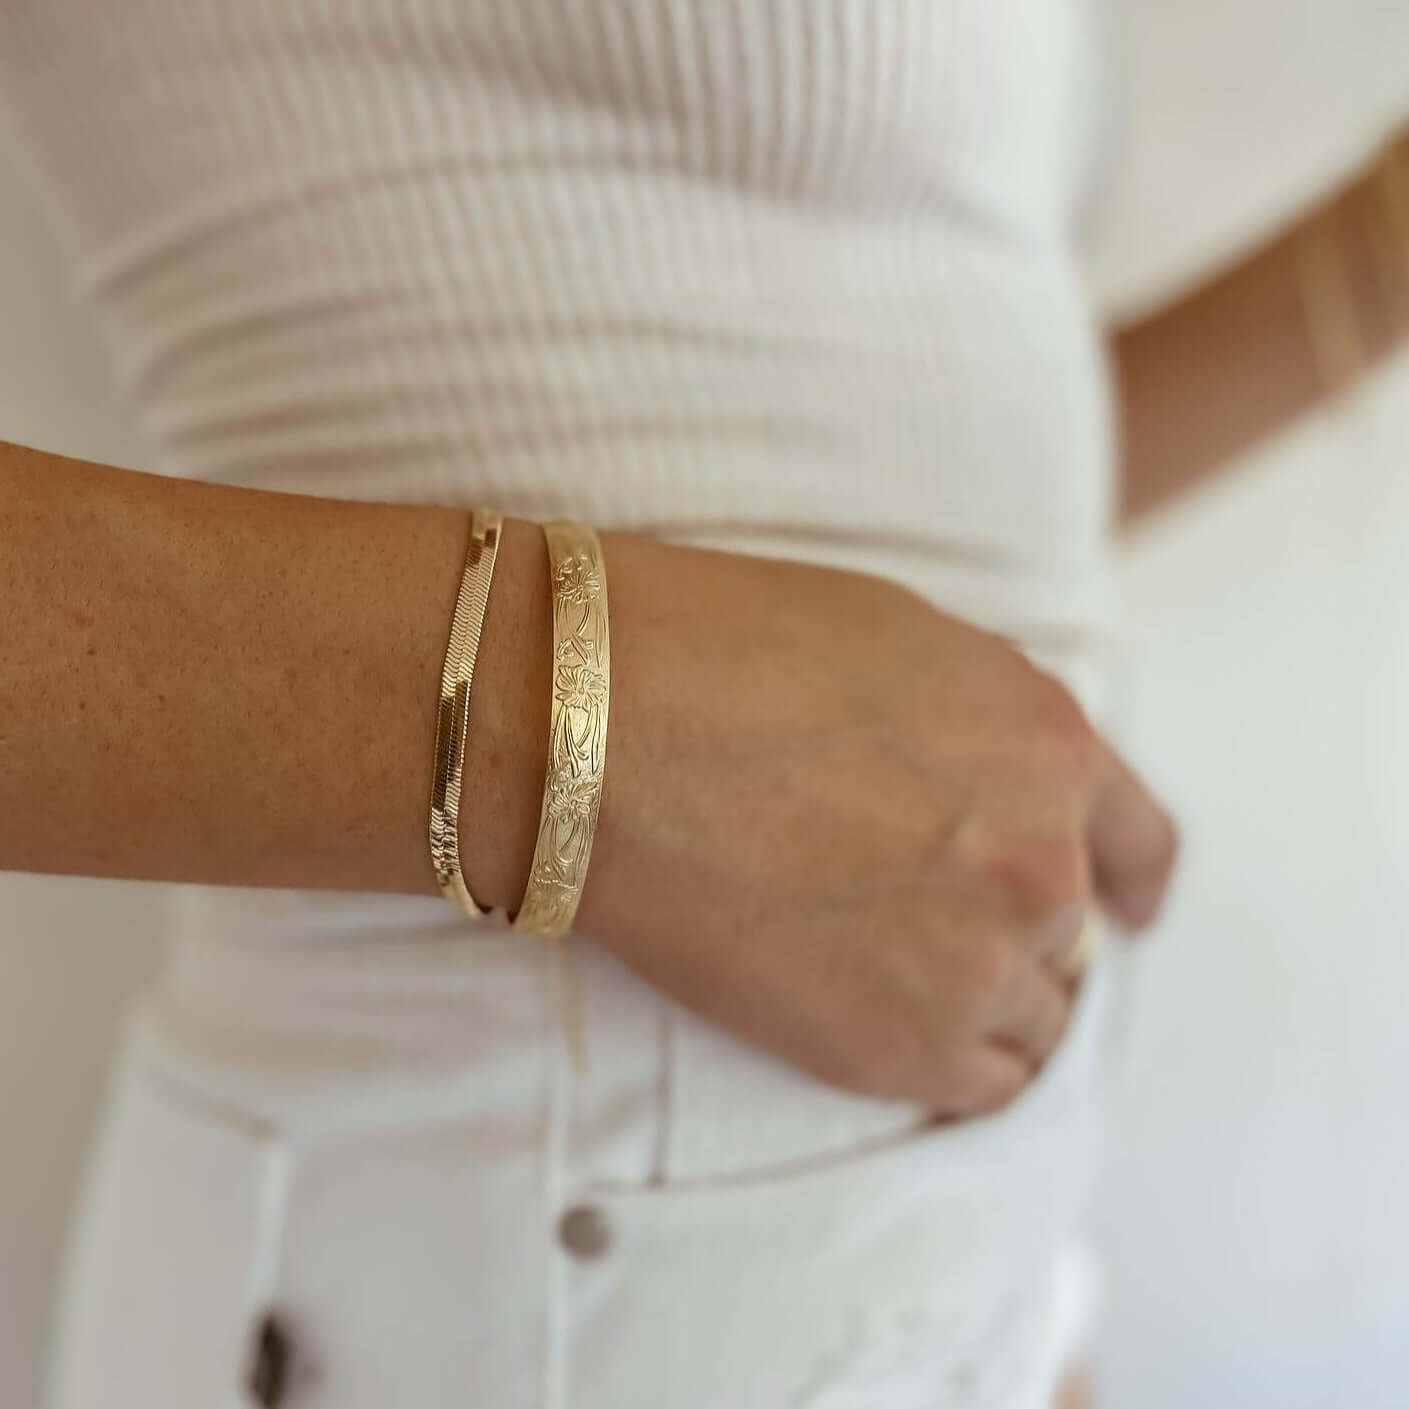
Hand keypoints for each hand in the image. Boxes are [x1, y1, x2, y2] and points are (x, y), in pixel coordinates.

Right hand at [468, 526, 1177, 1119]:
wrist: (602, 731)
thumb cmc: (722, 654)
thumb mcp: (900, 646)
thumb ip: (979, 729)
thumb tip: (989, 780)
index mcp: (1049, 745)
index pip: (1137, 841)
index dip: (1130, 880)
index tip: (1129, 909)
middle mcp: (1041, 860)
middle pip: (1066, 929)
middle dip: (1011, 920)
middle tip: (926, 915)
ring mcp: (978, 960)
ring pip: (1029, 1012)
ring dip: (978, 994)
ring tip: (888, 969)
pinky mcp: (903, 1047)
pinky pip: (980, 1081)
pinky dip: (950, 1057)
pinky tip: (887, 1022)